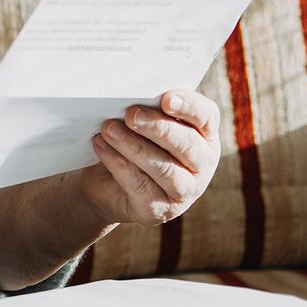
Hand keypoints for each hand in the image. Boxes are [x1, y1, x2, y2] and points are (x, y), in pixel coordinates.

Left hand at [80, 90, 220, 226]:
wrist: (104, 183)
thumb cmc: (129, 140)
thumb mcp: (142, 122)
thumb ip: (147, 108)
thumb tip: (133, 95)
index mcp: (204, 135)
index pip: (206, 116)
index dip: (188, 106)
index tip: (166, 99)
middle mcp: (202, 164)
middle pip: (187, 144)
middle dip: (158, 127)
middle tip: (131, 114)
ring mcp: (185, 191)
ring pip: (164, 168)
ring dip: (134, 146)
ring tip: (108, 129)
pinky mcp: (159, 211)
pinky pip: (140, 185)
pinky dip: (118, 163)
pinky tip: (101, 145)